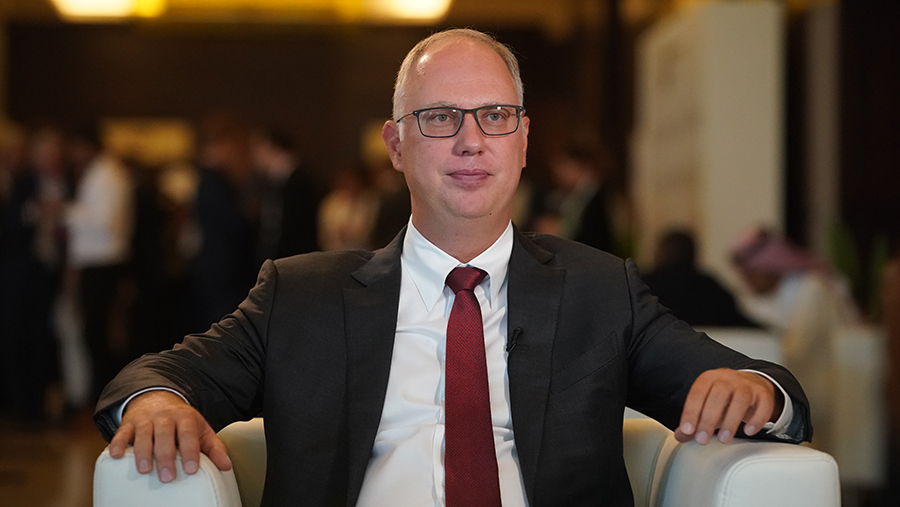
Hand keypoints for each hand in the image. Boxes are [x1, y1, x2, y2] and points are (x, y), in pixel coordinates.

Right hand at [107, 390, 231, 482]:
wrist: (157, 398)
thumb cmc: (182, 421)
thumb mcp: (200, 429)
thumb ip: (213, 448)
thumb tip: (226, 466)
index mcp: (185, 417)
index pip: (188, 433)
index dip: (190, 451)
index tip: (191, 469)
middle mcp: (165, 417)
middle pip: (165, 435)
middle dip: (166, 456)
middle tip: (167, 477)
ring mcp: (146, 420)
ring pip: (143, 434)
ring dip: (143, 452)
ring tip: (144, 470)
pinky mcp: (128, 423)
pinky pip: (121, 432)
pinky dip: (117, 443)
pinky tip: (115, 456)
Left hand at [674, 369, 783, 444]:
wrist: (751, 383)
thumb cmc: (725, 396)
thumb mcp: (707, 405)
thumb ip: (694, 419)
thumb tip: (680, 435)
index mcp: (709, 379)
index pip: (697, 393)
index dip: (691, 412)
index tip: (688, 431)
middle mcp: (727, 379)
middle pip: (718, 395)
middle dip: (709, 419)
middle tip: (703, 439)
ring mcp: (747, 385)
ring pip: (740, 399)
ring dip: (731, 421)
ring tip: (724, 439)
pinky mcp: (764, 394)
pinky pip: (763, 405)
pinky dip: (757, 419)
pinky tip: (749, 431)